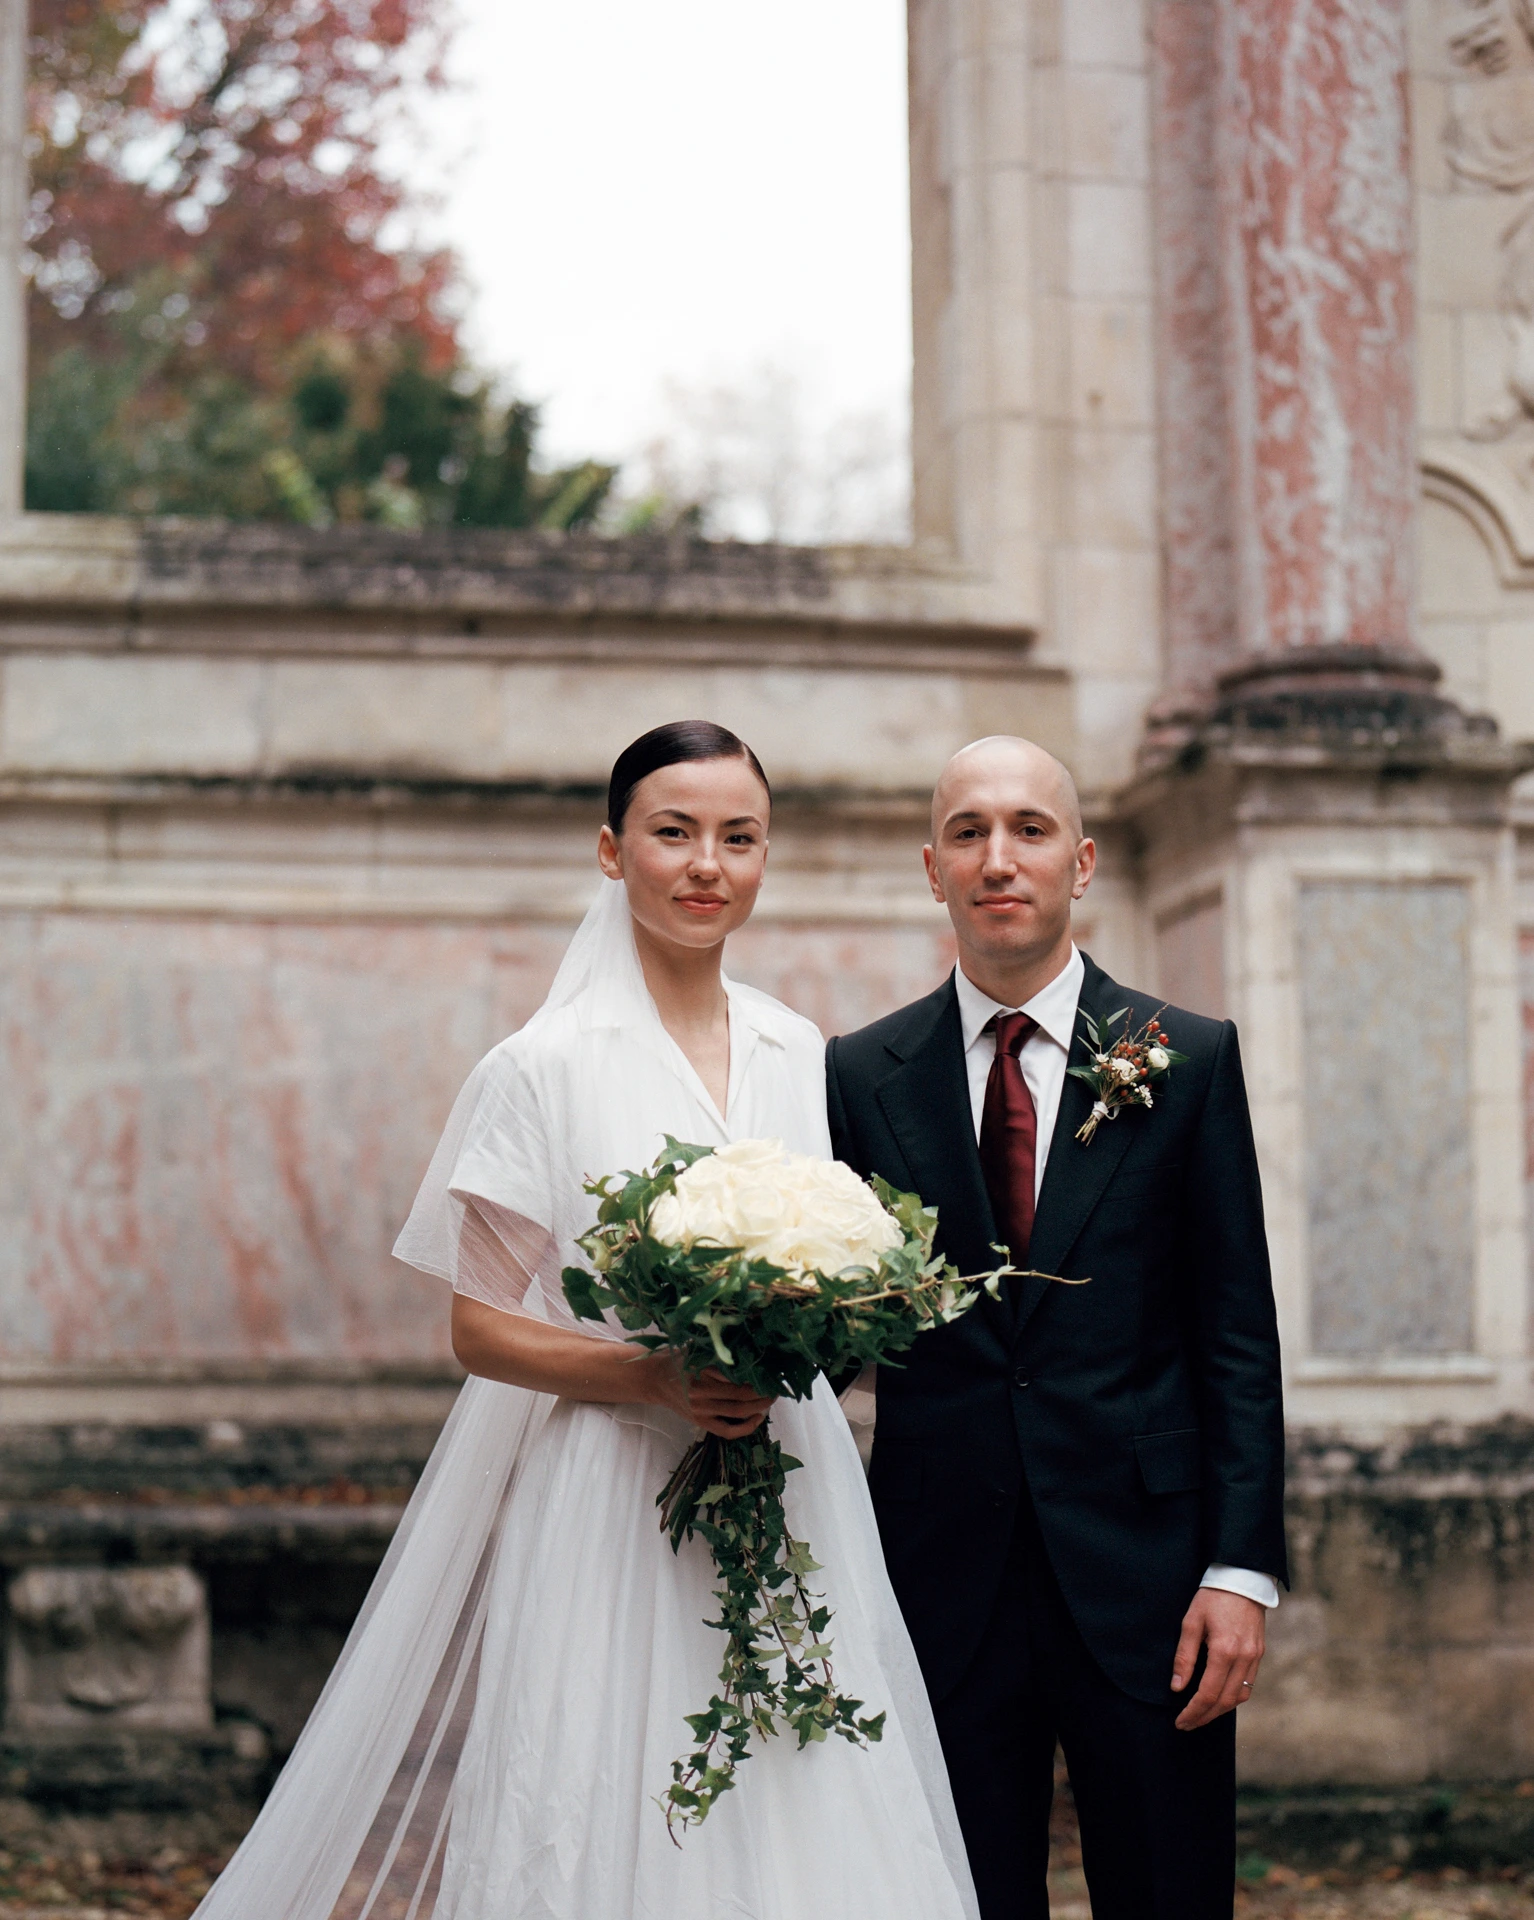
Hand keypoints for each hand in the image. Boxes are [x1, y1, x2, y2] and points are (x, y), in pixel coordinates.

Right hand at [642, 1354, 775, 1438]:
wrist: (654, 1380)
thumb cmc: (677, 1360)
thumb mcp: (695, 1349)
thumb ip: (717, 1350)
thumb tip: (748, 1349)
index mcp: (700, 1371)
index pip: (736, 1375)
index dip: (757, 1374)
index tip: (771, 1369)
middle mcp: (700, 1393)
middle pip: (741, 1394)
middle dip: (763, 1391)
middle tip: (776, 1384)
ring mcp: (701, 1410)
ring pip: (738, 1411)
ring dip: (759, 1406)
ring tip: (771, 1398)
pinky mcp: (700, 1422)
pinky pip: (727, 1430)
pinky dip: (745, 1427)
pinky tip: (757, 1418)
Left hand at [1171, 1588, 1265, 1729]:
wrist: (1242, 1579)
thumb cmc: (1212, 1597)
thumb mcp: (1191, 1622)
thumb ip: (1185, 1656)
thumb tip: (1177, 1687)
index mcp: (1224, 1651)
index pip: (1208, 1694)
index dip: (1193, 1712)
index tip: (1180, 1721)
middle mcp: (1243, 1659)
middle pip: (1225, 1702)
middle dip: (1204, 1717)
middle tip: (1187, 1724)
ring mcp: (1255, 1658)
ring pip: (1239, 1697)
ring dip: (1219, 1711)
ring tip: (1201, 1715)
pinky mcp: (1259, 1654)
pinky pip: (1248, 1685)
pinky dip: (1233, 1697)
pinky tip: (1219, 1698)